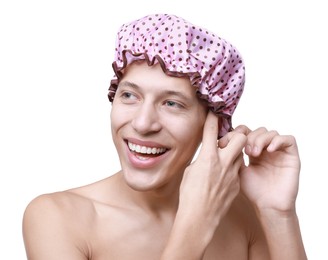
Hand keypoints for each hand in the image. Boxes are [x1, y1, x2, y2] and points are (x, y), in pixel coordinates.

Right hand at [178, 112, 246, 229]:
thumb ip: (201, 159)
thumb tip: (207, 154)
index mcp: (208, 157)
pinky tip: (223, 177)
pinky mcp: (237, 184)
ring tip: (223, 159)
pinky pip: (238, 170)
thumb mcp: (190, 171)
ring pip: (241, 153)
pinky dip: (232, 168)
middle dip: (235, 135)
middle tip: (226, 140)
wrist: (200, 217)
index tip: (214, 112)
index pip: (212, 130)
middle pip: (239, 137)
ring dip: (234, 152)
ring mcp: (232, 174)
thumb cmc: (189, 195)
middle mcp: (223, 163)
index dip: (213, 118)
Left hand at [228, 126, 300, 213]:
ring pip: (271, 133)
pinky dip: (278, 141)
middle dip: (249, 137)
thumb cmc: (253, 191)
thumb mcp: (237, 169)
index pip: (247, 132)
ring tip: (254, 153)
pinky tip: (269, 151)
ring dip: (261, 139)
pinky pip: (289, 139)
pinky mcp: (292, 156)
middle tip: (245, 151)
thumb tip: (224, 141)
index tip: (228, 142)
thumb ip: (233, 154)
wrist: (268, 206)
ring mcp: (279, 152)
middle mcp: (267, 149)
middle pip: (258, 130)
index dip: (238, 132)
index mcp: (253, 151)